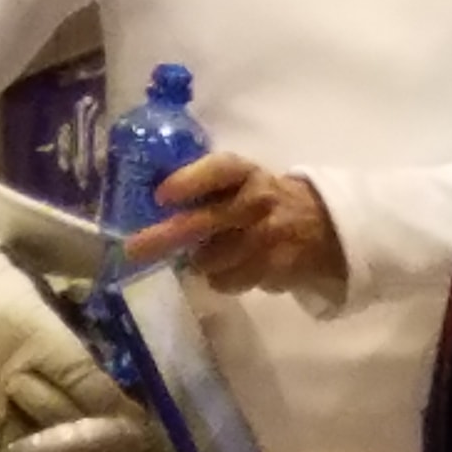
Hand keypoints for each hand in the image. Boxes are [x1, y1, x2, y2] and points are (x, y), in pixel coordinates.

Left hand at [124, 154, 348, 296]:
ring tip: (215, 252)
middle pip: (204, 222)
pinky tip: (235, 267)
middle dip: (164, 237)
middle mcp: (256, 201)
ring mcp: (266, 236)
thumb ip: (205, 188)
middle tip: (132, 249)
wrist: (320, 225)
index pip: (218, 170)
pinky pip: (227, 281)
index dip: (189, 181)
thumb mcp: (241, 182)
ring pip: (210, 260)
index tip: (161, 196)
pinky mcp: (273, 267)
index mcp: (245, 172)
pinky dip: (223, 278)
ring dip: (201, 262)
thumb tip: (149, 206)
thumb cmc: (262, 199)